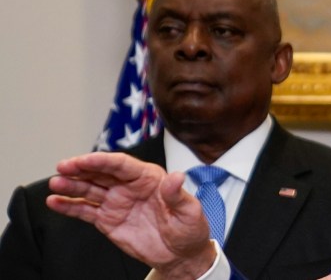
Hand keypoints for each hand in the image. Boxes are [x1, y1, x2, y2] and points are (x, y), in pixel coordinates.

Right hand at [46, 152, 215, 278]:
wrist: (181, 255)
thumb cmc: (189, 229)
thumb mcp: (189, 211)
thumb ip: (177, 195)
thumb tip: (176, 177)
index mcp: (149, 178)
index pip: (122, 165)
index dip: (102, 160)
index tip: (84, 160)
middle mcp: (129, 186)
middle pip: (101, 172)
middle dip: (81, 168)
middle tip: (63, 167)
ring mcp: (117, 202)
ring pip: (90, 189)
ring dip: (72, 185)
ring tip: (56, 183)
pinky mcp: (108, 219)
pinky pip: (86, 210)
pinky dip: (69, 206)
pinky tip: (55, 202)